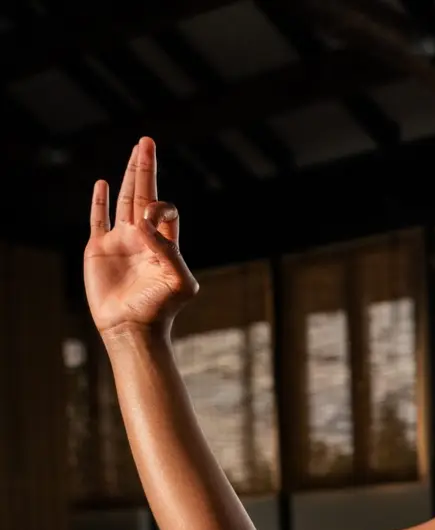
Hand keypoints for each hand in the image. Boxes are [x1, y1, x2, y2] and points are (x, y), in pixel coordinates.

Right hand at [84, 138, 197, 338]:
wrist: (132, 326)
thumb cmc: (160, 308)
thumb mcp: (180, 282)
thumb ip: (171, 252)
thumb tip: (146, 223)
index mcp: (165, 242)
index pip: (164, 209)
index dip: (160, 205)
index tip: (152, 216)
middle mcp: (142, 237)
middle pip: (144, 194)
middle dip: (146, 169)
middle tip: (147, 142)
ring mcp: (120, 241)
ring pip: (124, 200)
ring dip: (128, 176)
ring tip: (134, 151)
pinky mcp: (99, 248)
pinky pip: (98, 219)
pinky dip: (100, 201)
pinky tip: (103, 184)